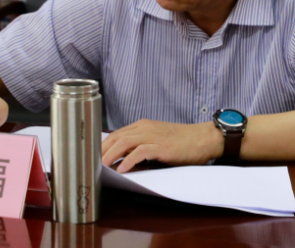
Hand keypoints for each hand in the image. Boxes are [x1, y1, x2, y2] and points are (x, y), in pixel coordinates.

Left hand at [101, 119, 223, 172]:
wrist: (203, 138)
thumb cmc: (182, 142)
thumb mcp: (157, 140)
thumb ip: (141, 146)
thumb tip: (123, 160)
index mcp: (143, 125)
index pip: (116, 134)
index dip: (103, 145)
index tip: (93, 156)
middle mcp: (145, 127)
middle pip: (116, 137)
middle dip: (102, 150)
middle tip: (91, 163)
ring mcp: (153, 135)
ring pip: (124, 142)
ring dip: (110, 155)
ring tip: (101, 166)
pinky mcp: (161, 146)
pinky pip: (140, 151)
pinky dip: (128, 160)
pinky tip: (121, 169)